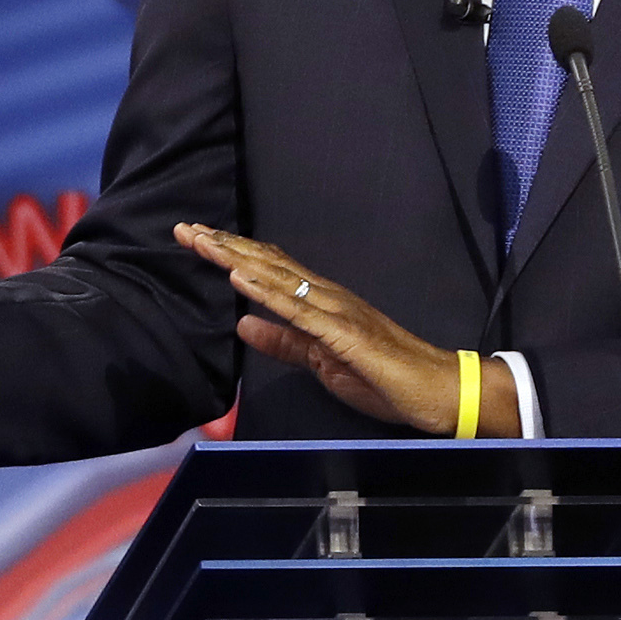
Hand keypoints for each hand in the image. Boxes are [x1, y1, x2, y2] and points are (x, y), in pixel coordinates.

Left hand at [178, 223, 518, 436]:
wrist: (435, 391)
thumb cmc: (383, 376)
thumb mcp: (319, 360)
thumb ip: (283, 341)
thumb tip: (242, 322)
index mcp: (320, 302)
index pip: (268, 269)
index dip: (231, 253)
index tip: (196, 240)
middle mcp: (326, 296)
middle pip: (267, 263)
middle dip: (223, 245)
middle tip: (184, 228)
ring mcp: (335, 311)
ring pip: (277, 277)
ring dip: (236, 258)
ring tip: (201, 241)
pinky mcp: (343, 333)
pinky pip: (298, 310)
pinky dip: (265, 291)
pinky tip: (239, 277)